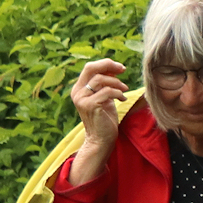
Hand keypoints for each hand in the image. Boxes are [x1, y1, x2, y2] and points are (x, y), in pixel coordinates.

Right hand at [68, 57, 127, 184]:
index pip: (89, 67)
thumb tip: (113, 69)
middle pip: (91, 68)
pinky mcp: (89, 106)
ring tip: (124, 90)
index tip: (121, 68)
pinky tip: (123, 100)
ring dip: (117, 83)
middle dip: (109, 66)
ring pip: (100, 79)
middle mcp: (77, 92)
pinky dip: (118, 93)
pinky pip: (106, 92)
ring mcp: (81, 99)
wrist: (101, 139)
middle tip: (123, 70)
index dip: (105, 64)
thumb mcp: (105, 97)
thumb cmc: (104, 118)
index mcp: (79, 88)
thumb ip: (106, 84)